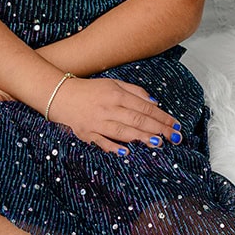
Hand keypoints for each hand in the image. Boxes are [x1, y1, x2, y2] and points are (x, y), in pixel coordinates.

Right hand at [48, 76, 183, 155]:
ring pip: (123, 130)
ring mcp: (97, 122)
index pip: (144, 106)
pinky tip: (126, 151)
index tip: (176, 125)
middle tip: (175, 137)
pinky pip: (102, 141)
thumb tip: (154, 103)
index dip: (162, 116)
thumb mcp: (112, 83)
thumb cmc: (88, 90)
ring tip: (158, 143)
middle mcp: (108, 107)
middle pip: (137, 119)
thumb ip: (134, 92)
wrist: (58, 94)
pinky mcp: (86, 133)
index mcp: (116, 94)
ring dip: (141, 137)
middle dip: (158, 128)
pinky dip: (113, 146)